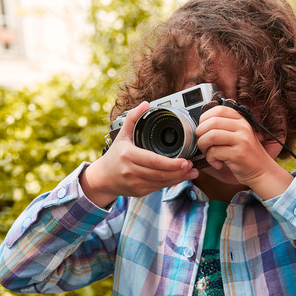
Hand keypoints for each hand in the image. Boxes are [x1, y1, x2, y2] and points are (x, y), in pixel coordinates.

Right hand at [80, 102, 198, 207]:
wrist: (103, 178)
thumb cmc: (115, 156)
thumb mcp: (121, 135)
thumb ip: (133, 118)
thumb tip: (145, 104)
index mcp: (128, 156)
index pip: (154, 161)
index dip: (171, 163)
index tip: (185, 161)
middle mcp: (131, 171)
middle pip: (160, 174)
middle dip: (179, 172)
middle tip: (192, 166)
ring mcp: (135, 184)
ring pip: (161, 183)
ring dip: (178, 178)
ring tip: (191, 172)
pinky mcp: (139, 192)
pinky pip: (158, 188)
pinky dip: (170, 183)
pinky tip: (180, 178)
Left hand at [195, 104, 292, 198]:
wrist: (262, 171)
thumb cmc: (246, 155)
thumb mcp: (238, 136)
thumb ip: (224, 128)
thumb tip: (201, 124)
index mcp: (241, 120)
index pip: (219, 110)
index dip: (205, 118)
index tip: (203, 129)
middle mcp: (243, 127)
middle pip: (212, 122)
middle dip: (200, 134)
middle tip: (203, 144)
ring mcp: (241, 140)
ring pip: (211, 136)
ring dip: (203, 146)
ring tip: (208, 153)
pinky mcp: (238, 154)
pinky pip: (214, 152)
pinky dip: (210, 159)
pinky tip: (217, 163)